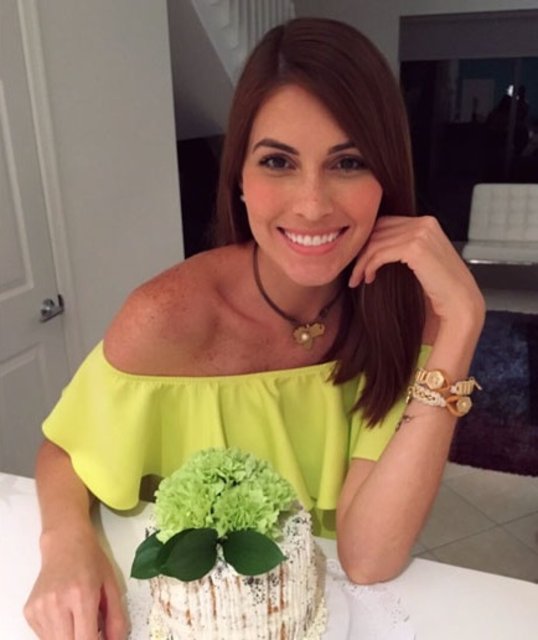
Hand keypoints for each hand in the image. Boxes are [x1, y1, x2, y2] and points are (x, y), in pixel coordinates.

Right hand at [24, 525, 127, 639]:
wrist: (65, 543)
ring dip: (70, 638)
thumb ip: (116, 618)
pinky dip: (58, 633)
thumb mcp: (111, 585)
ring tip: (79, 621)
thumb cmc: (90, 560)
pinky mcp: (30, 612)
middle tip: (93, 632)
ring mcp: (40, 609)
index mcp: (81, 595)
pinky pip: (45, 637)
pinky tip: (65, 616)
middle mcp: (57, 603)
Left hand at [349, 215, 484, 327]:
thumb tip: (373, 247)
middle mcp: (424, 223)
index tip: (359, 259)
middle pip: (378, 230)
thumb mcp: (421, 262)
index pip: (386, 223)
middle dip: (361, 251)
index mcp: (427, 223)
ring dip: (361, 262)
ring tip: (357, 279)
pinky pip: (379, 253)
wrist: (460, 304)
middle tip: (354, 272)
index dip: (368, 241)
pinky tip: (368, 278)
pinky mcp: (415, 248)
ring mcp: (421, 233)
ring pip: (375, 243)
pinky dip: (369, 266)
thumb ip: (403, 248)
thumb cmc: (441, 289)